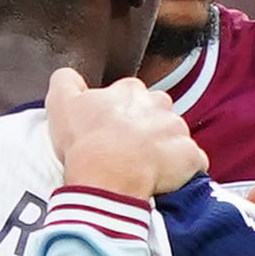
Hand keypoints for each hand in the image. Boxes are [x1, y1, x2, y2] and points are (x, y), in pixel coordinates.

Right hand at [46, 64, 206, 202]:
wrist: (106, 177)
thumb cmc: (85, 142)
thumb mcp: (61, 103)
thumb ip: (66, 81)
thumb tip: (68, 75)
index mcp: (131, 90)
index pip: (131, 96)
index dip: (121, 114)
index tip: (112, 130)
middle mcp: (159, 104)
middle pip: (157, 114)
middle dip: (148, 129)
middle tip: (130, 150)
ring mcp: (177, 130)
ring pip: (176, 137)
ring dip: (165, 150)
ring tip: (145, 168)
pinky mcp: (190, 156)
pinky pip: (193, 162)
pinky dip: (184, 170)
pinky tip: (166, 179)